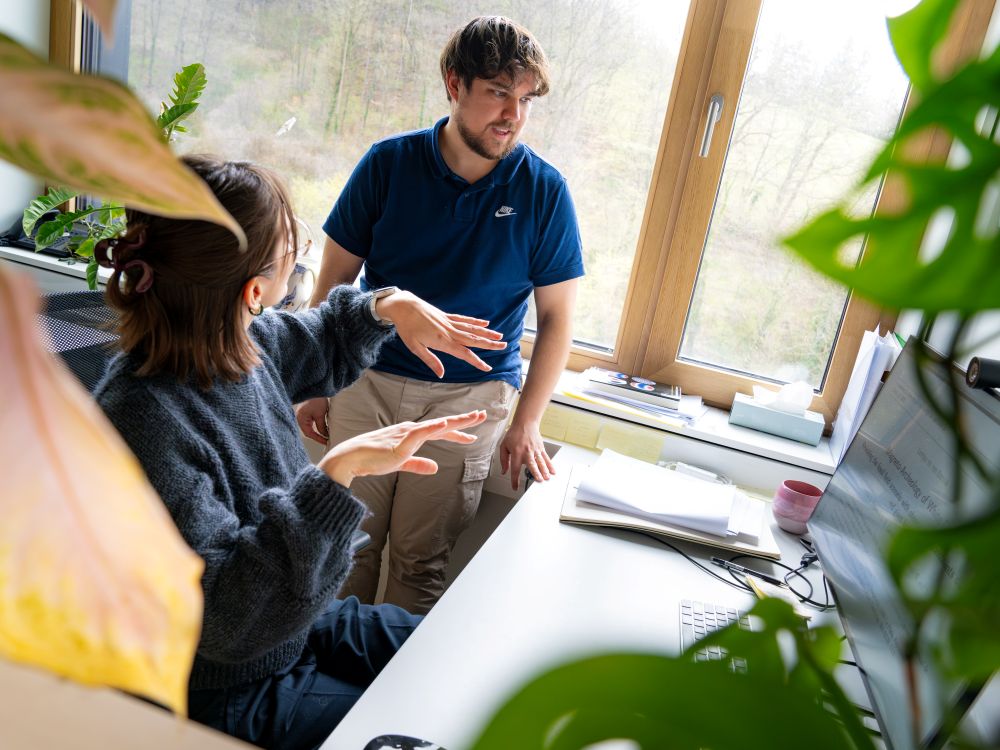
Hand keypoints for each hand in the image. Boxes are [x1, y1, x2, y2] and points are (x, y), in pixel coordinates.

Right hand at [295, 396, 329, 443]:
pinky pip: (312, 422)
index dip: (318, 438)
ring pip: (311, 427)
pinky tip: (325, 428)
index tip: (326, 442)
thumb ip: (321, 426)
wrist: (317, 388)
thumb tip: (325, 435)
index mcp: (301, 419)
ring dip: (318, 431)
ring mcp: (303, 415)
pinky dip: (318, 425)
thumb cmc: (316, 399)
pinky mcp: (308, 412)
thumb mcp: (320, 414)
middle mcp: (300, 418)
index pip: (309, 433)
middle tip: (327, 440)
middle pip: (309, 431)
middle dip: (318, 436)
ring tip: (327, 435)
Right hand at [319, 410, 487, 486]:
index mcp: (411, 435)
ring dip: (455, 422)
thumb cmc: (372, 459)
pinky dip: (433, 428)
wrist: (350, 459)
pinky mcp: (399, 443)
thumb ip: (417, 464)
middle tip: (483, 415)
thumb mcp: (400, 463)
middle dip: (464, 421)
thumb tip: (434, 467)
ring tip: (473, 418)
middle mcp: (411, 430)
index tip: (472, 435)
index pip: (439, 431)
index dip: (457, 432)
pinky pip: (420, 433)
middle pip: (442, 425)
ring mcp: (405, 434)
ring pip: (436, 426)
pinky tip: (445, 424)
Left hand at [378, 291, 505, 377]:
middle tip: (504, 346)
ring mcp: (449, 322)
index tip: (487, 368)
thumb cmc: (407, 328)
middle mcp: (449, 331)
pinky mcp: (446, 316)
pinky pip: (464, 319)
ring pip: (472, 329)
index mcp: (442, 341)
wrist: (403, 306)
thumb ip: (430, 360)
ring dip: (486, 333)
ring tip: (500, 336)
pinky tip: (485, 324)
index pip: (464, 353)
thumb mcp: (415, 347)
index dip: (477, 361)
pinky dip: (475, 322)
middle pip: (473, 340)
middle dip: (489, 344)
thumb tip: (441, 374)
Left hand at [499, 420, 554, 491]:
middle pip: (531, 465)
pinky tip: (553, 471)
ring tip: (547, 478)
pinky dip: (550, 465)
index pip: (514, 469)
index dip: (514, 480)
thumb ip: (503, 460)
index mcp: (516, 453)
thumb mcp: (503, 446)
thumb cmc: (514, 434)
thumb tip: (504, 471)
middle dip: (536, 473)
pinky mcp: (541, 448)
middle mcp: (526, 452)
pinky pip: (546, 457)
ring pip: (540, 462)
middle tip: (539, 480)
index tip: (515, 487)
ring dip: (544, 470)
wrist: (525, 423)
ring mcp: (535, 450)